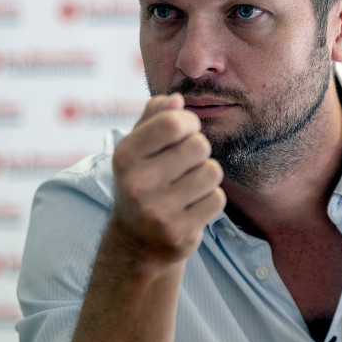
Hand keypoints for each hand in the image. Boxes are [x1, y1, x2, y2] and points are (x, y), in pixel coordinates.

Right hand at [109, 93, 225, 266]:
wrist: (136, 242)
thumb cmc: (142, 182)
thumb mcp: (137, 148)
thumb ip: (153, 118)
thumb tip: (176, 99)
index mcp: (125, 155)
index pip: (172, 122)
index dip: (189, 122)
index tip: (187, 131)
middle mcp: (137, 183)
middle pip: (198, 145)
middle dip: (199, 150)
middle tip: (186, 163)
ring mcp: (157, 210)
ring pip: (211, 172)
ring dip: (206, 176)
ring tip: (189, 185)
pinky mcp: (179, 232)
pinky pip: (217, 199)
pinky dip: (210, 200)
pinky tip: (192, 206)